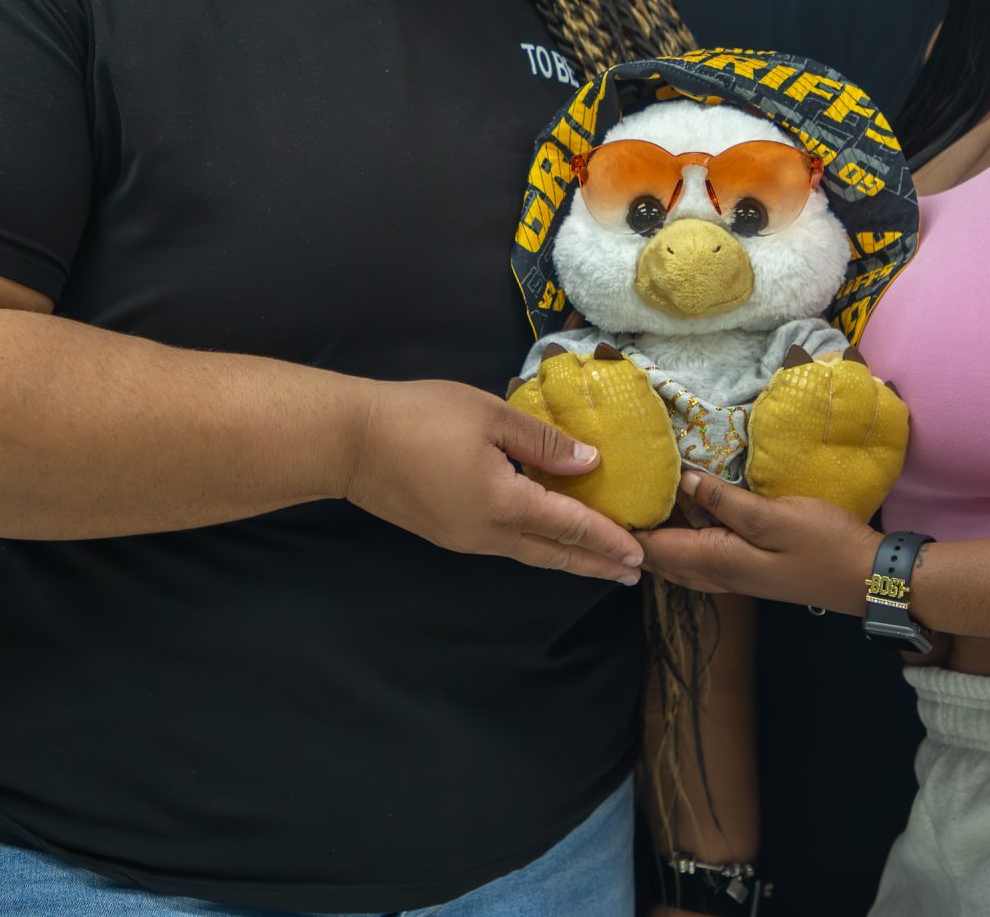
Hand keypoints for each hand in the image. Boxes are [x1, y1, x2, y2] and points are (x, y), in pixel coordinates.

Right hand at [342, 379, 644, 584]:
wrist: (349, 443)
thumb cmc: (420, 418)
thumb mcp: (489, 415)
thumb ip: (543, 442)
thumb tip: (590, 463)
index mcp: (504, 504)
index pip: (570, 526)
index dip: (608, 539)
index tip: (640, 554)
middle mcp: (488, 534)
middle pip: (553, 554)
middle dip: (595, 563)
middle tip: (632, 574)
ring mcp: (465, 539)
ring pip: (529, 554)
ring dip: (567, 558)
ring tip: (598, 561)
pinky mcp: (447, 534)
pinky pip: (505, 546)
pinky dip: (537, 546)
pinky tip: (546, 537)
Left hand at [638, 470, 881, 615]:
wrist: (864, 578)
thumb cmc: (823, 543)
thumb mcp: (774, 515)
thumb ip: (725, 501)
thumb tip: (682, 482)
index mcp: (716, 560)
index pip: (654, 548)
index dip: (626, 526)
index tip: (606, 497)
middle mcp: (716, 575)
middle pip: (660, 559)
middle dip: (634, 535)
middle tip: (617, 498)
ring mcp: (732, 577)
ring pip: (679, 561)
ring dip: (657, 539)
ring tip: (641, 504)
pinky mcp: (747, 571)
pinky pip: (698, 558)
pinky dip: (681, 540)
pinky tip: (684, 517)